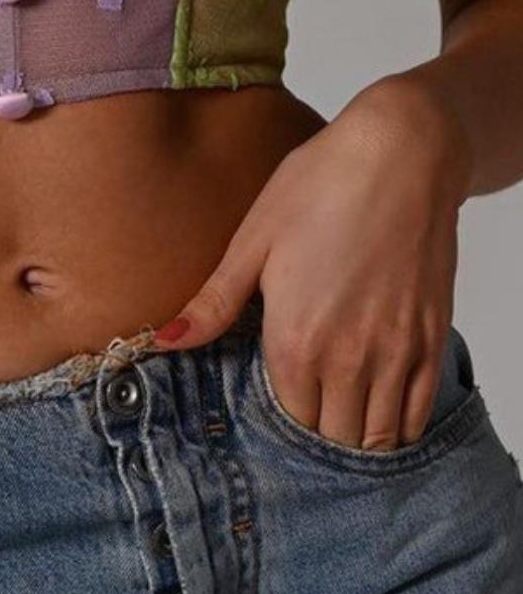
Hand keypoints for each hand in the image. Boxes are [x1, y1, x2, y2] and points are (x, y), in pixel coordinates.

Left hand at [152, 76, 473, 450]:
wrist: (401, 153)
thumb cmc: (321, 185)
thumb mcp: (254, 238)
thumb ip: (214, 303)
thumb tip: (163, 341)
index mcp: (295, 337)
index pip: (285, 420)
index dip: (275, 423)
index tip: (268, 412)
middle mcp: (348, 356)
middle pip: (330, 437)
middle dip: (314, 434)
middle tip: (302, 415)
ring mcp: (395, 351)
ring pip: (375, 437)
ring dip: (354, 439)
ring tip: (336, 419)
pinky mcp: (430, 338)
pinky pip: (416, 413)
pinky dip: (397, 426)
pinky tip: (378, 410)